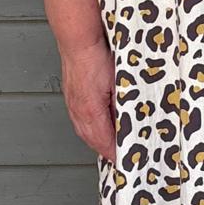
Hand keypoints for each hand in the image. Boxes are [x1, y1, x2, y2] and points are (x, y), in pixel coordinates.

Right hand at [60, 37, 115, 161]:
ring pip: (85, 132)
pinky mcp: (72, 97)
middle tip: (121, 158)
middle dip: (107, 151)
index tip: (126, 162)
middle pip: (93, 141)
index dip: (116, 154)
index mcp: (90, 112)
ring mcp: (72, 105)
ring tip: (111, 146)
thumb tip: (131, 124)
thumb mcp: (119, 85)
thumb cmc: (97, 58)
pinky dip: (90, 129)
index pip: (105, 143)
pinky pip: (81, 121)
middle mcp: (78, 112)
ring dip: (98, 141)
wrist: (79, 42)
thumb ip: (123, 107)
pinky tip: (98, 127)